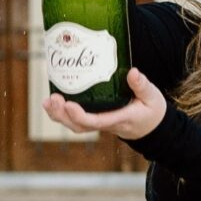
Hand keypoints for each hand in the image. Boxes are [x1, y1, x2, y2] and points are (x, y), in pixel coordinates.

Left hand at [45, 64, 166, 141]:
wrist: (153, 128)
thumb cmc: (152, 112)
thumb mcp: (152, 97)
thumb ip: (142, 85)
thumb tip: (132, 72)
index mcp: (119, 119)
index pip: (96, 121)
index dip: (80, 115)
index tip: (69, 105)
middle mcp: (106, 124)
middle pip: (78, 126)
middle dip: (63, 115)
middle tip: (53, 98)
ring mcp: (99, 123)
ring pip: (74, 125)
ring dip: (58, 115)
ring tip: (48, 101)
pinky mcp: (95, 119)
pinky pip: (75, 121)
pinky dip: (61, 114)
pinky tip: (52, 102)